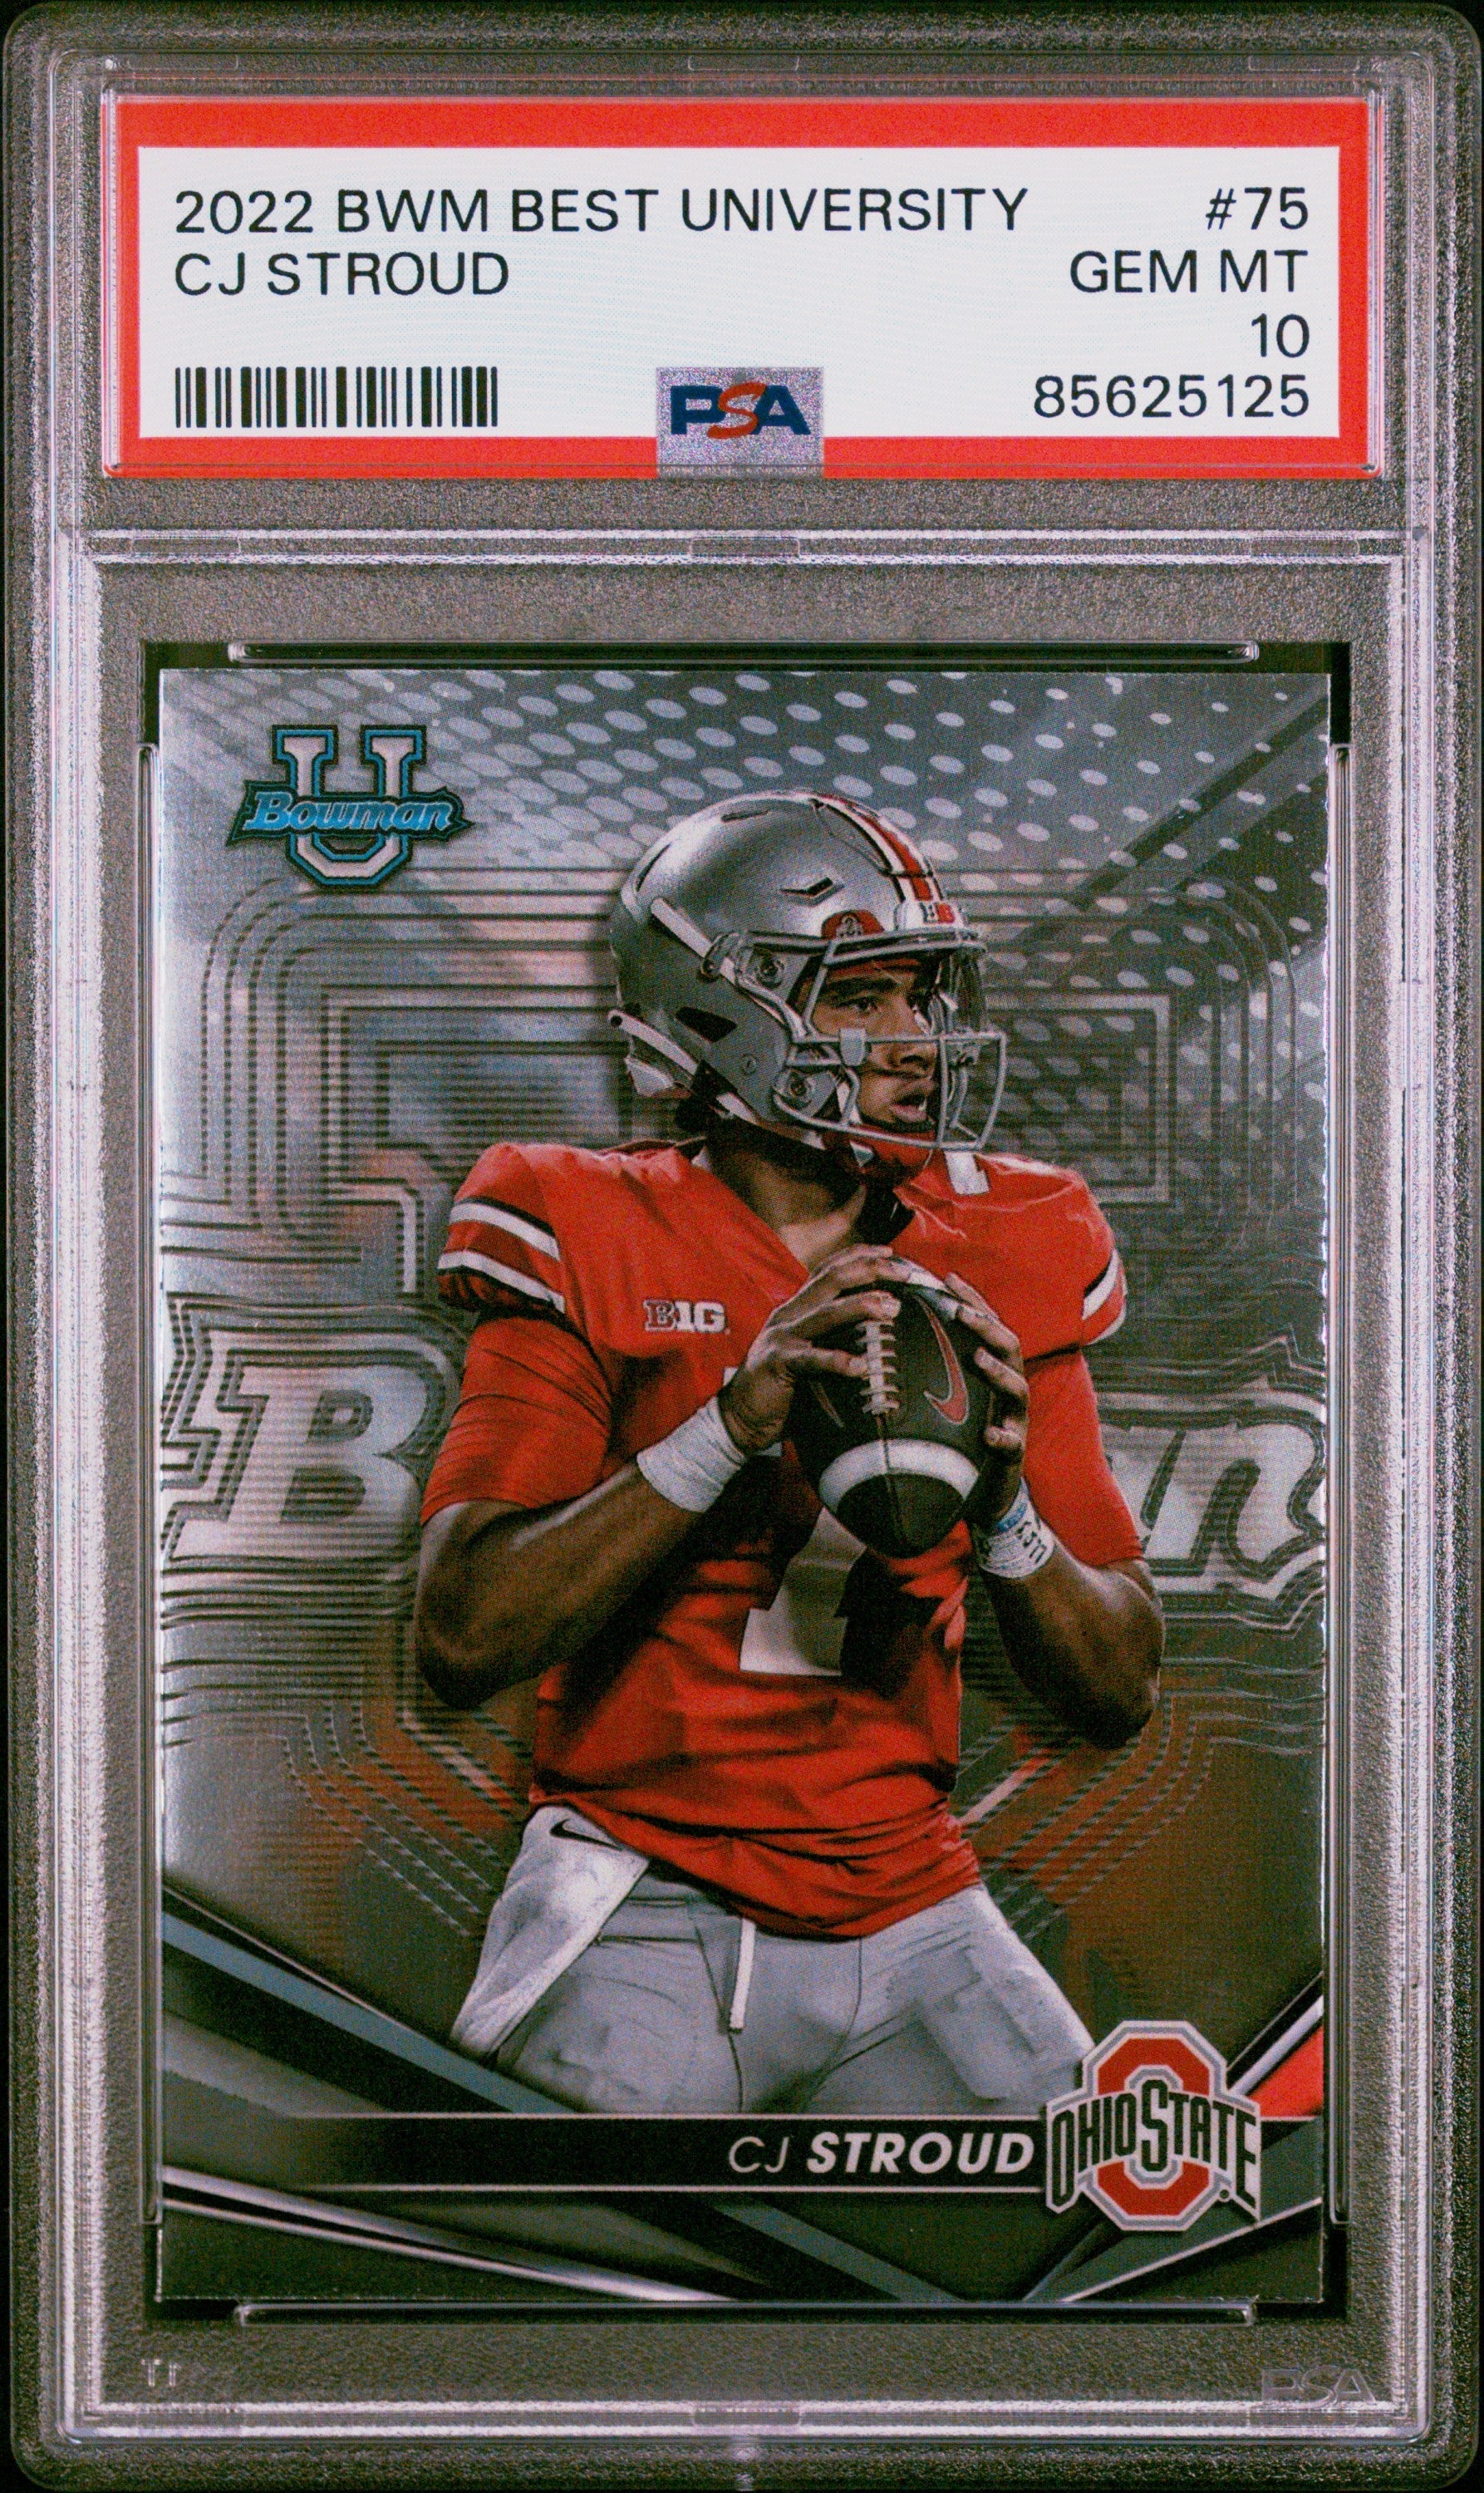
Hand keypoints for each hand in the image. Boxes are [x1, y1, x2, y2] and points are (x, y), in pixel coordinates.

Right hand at [717, 1247, 922, 1455]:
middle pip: (832, 1279)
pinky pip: (811, 1359)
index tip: (890, 1252)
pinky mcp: (777, 1363)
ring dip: (861, 1306)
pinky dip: (838, 1361)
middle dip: (870, 1270)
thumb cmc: (783, 1385)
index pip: (828, 1269)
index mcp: (797, 1307)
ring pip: (826, 1312)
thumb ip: (832, 1334)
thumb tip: (876, 1331)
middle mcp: (789, 1314)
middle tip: (903, 1273)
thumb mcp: (808, 1349)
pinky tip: (862, 1366)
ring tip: (891, 1307)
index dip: (859, 1255)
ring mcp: (782, 1337)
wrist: (741, 1415)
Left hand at [938, 1268, 1029, 1524]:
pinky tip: (990, 1434)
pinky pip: (1012, 1443)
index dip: (971, 1300)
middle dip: (987, 1326)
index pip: (987, 1326)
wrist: (983, 1490)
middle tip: (961, 1312)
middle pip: (1009, 1347)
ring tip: (979, 1359)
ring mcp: (1015, 1418)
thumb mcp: (948, 1396)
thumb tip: (889, 1333)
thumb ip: (932, 1366)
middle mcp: (1009, 1388)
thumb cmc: (961, 1435)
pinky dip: (1003, 1436)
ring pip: (1017, 1389)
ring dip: (999, 1372)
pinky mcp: (1013, 1452)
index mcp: (993, 1369)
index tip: (947, 1277)